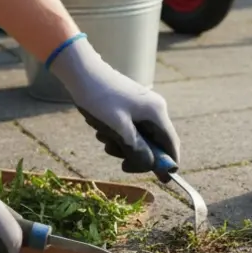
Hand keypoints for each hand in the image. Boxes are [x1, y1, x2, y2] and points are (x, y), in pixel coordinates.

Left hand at [46, 34, 182, 172]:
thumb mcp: (118, 128)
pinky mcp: (130, 105)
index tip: (164, 181)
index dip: (168, 163)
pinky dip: (118, 135)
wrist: (80, 71)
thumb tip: (152, 165)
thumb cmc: (99, 98)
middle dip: (137, 154)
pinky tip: (102, 129)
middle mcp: (154, 108)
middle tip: (120, 162)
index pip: (171, 143)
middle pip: (154, 142)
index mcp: (156, 112)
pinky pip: (130, 128)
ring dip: (123, 145)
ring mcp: (142, 106)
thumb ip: (137, 148)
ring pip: (140, 137)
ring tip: (104, 139)